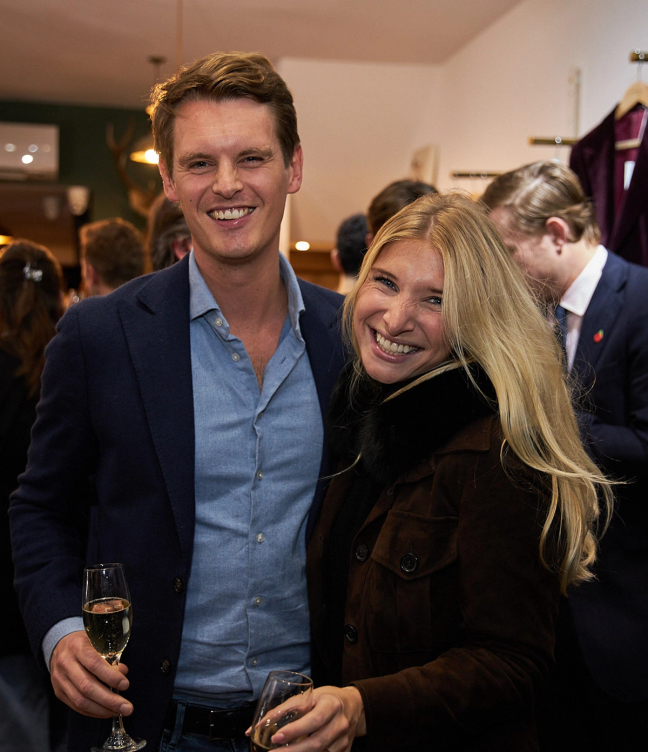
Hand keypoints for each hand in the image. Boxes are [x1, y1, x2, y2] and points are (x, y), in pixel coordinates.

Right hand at [50, 630, 131, 717]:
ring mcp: (60, 680)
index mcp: (77, 647)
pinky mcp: (58, 692)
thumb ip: (110, 655)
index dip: (110, 677)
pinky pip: (75, 706)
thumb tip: (123, 672)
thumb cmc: (84, 643)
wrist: (59, 646)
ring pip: (80, 700)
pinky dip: (92, 712)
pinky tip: (106, 712)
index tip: (125, 685)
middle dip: (109, 700)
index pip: (94, 664)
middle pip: (87, 687)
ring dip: (102, 710)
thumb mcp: (97, 641)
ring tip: (118, 712)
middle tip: (127, 708)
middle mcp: (66, 664)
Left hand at [251, 685, 365, 751]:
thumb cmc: (327, 698)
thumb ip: (284, 709)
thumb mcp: (309, 696)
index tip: (275, 737)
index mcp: (332, 705)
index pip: (314, 720)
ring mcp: (344, 741)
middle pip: (316, 743)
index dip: (295, 730)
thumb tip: (255, 728)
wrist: (354, 706)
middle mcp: (340, 724)